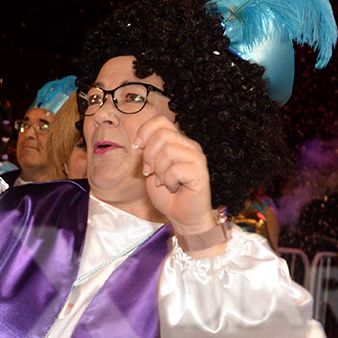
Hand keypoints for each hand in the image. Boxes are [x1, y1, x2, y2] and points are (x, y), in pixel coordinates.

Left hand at [134, 116, 215, 236]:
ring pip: (168, 150)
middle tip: (151, 172)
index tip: (137, 147)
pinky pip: (176, 169)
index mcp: (178, 142)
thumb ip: (149, 152)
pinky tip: (173, 187)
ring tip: (163, 182)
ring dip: (159, 170)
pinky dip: (169, 181)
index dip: (145, 131)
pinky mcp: (200, 172)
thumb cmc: (168, 194)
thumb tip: (140, 141)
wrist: (182, 217)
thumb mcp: (152, 168)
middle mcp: (189, 146)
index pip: (160, 121)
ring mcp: (197, 158)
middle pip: (163, 134)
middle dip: (149, 155)